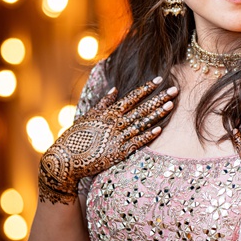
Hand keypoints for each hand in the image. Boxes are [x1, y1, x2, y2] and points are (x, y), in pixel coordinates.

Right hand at [38, 77, 177, 203]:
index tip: (159, 79)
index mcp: (108, 112)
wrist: (66, 160)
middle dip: (159, 98)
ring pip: (142, 123)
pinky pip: (137, 143)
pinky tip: (160, 129)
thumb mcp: (88, 116)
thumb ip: (103, 103)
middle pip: (141, 108)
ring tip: (171, 105)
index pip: (131, 97)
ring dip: (157, 114)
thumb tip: (115, 89)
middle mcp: (115, 123)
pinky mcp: (118, 153)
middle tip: (175, 90)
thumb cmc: (76, 136)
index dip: (146, 88)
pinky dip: (148, 136)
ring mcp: (118, 137)